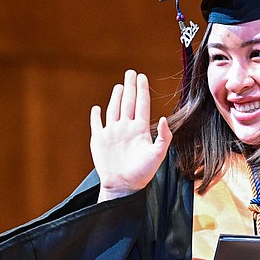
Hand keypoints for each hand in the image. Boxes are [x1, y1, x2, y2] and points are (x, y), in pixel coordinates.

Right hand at [90, 70, 170, 200]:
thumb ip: (164, 137)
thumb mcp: (158, 155)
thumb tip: (163, 119)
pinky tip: (96, 108)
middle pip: (128, 102)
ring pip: (114, 109)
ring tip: (120, 86)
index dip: (142, 90)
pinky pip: (97, 124)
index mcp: (140, 129)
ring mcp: (113, 133)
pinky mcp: (100, 140)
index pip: (142, 104)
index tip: (142, 76)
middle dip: (130, 87)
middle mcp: (126, 128)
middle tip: (131, 72)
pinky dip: (96, 116)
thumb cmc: (143, 173)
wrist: (124, 186)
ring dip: (116, 97)